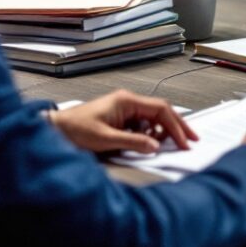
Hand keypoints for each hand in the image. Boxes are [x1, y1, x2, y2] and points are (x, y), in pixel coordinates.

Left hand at [49, 90, 198, 153]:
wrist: (54, 130)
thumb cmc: (74, 130)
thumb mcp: (105, 139)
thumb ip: (133, 142)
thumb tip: (155, 146)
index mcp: (127, 101)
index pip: (160, 110)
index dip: (175, 126)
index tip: (184, 141)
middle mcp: (128, 101)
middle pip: (161, 111)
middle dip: (177, 126)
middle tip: (191, 140)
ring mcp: (125, 109)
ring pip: (154, 117)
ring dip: (164, 131)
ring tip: (172, 144)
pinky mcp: (120, 118)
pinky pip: (143, 124)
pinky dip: (152, 133)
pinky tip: (152, 143)